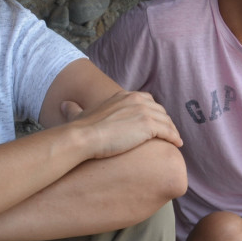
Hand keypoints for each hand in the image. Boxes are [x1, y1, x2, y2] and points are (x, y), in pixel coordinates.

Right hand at [62, 91, 182, 157]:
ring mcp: (144, 111)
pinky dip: (174, 137)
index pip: (146, 100)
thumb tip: (64, 105)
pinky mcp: (149, 125)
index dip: (154, 111)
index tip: (156, 122)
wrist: (84, 137)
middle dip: (165, 120)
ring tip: (175, 139)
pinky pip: (168, 131)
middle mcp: (136, 99)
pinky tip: (177, 144)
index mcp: (124, 95)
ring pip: (166, 120)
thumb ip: (75, 108)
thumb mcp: (79, 112)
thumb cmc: (81, 129)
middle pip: (159, 109)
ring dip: (172, 130)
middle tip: (169, 132)